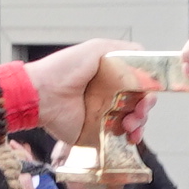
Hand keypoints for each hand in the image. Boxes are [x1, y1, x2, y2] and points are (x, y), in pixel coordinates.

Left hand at [28, 39, 148, 146]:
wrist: (41, 94)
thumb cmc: (63, 69)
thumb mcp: (96, 49)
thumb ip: (124, 50)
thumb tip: (147, 60)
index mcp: (112, 76)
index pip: (139, 84)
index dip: (147, 89)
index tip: (146, 94)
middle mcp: (110, 96)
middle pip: (141, 103)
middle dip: (145, 107)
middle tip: (139, 110)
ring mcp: (105, 116)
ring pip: (135, 121)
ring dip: (140, 122)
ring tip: (130, 123)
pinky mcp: (98, 133)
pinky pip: (121, 138)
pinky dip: (132, 137)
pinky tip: (130, 136)